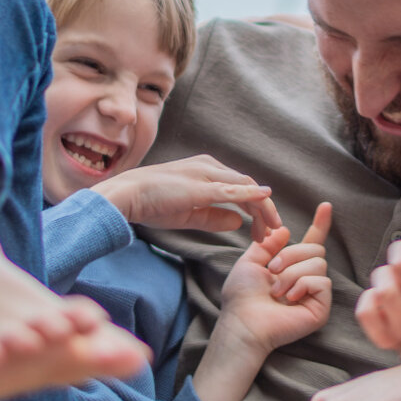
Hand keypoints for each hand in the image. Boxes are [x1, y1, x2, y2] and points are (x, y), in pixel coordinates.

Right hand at [95, 156, 283, 235]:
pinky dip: (250, 195)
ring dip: (262, 208)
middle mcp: (210, 167)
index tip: (264, 230)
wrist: (126, 195)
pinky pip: (231, 190)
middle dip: (265, 211)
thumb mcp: (189, 214)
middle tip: (273, 233)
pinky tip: (264, 201)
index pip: (241, 188)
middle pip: (249, 186)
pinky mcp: (200, 185)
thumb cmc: (152, 203)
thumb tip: (238, 222)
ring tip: (271, 228)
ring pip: (246, 187)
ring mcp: (206, 173)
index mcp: (207, 171)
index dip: (257, 209)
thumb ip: (213, 218)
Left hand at [219, 202, 333, 353]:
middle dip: (291, 254)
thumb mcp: (251, 261)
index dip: (320, 225)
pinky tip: (289, 298)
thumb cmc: (242, 296)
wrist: (243, 321)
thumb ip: (268, 244)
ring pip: (319, 263)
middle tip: (271, 270)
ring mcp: (314, 294)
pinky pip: (322, 281)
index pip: (311, 242)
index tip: (325, 206)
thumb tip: (286, 230)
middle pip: (316, 249)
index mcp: (291, 267)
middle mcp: (306, 278)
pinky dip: (302, 284)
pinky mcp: (321, 308)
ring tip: (277, 291)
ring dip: (292, 272)